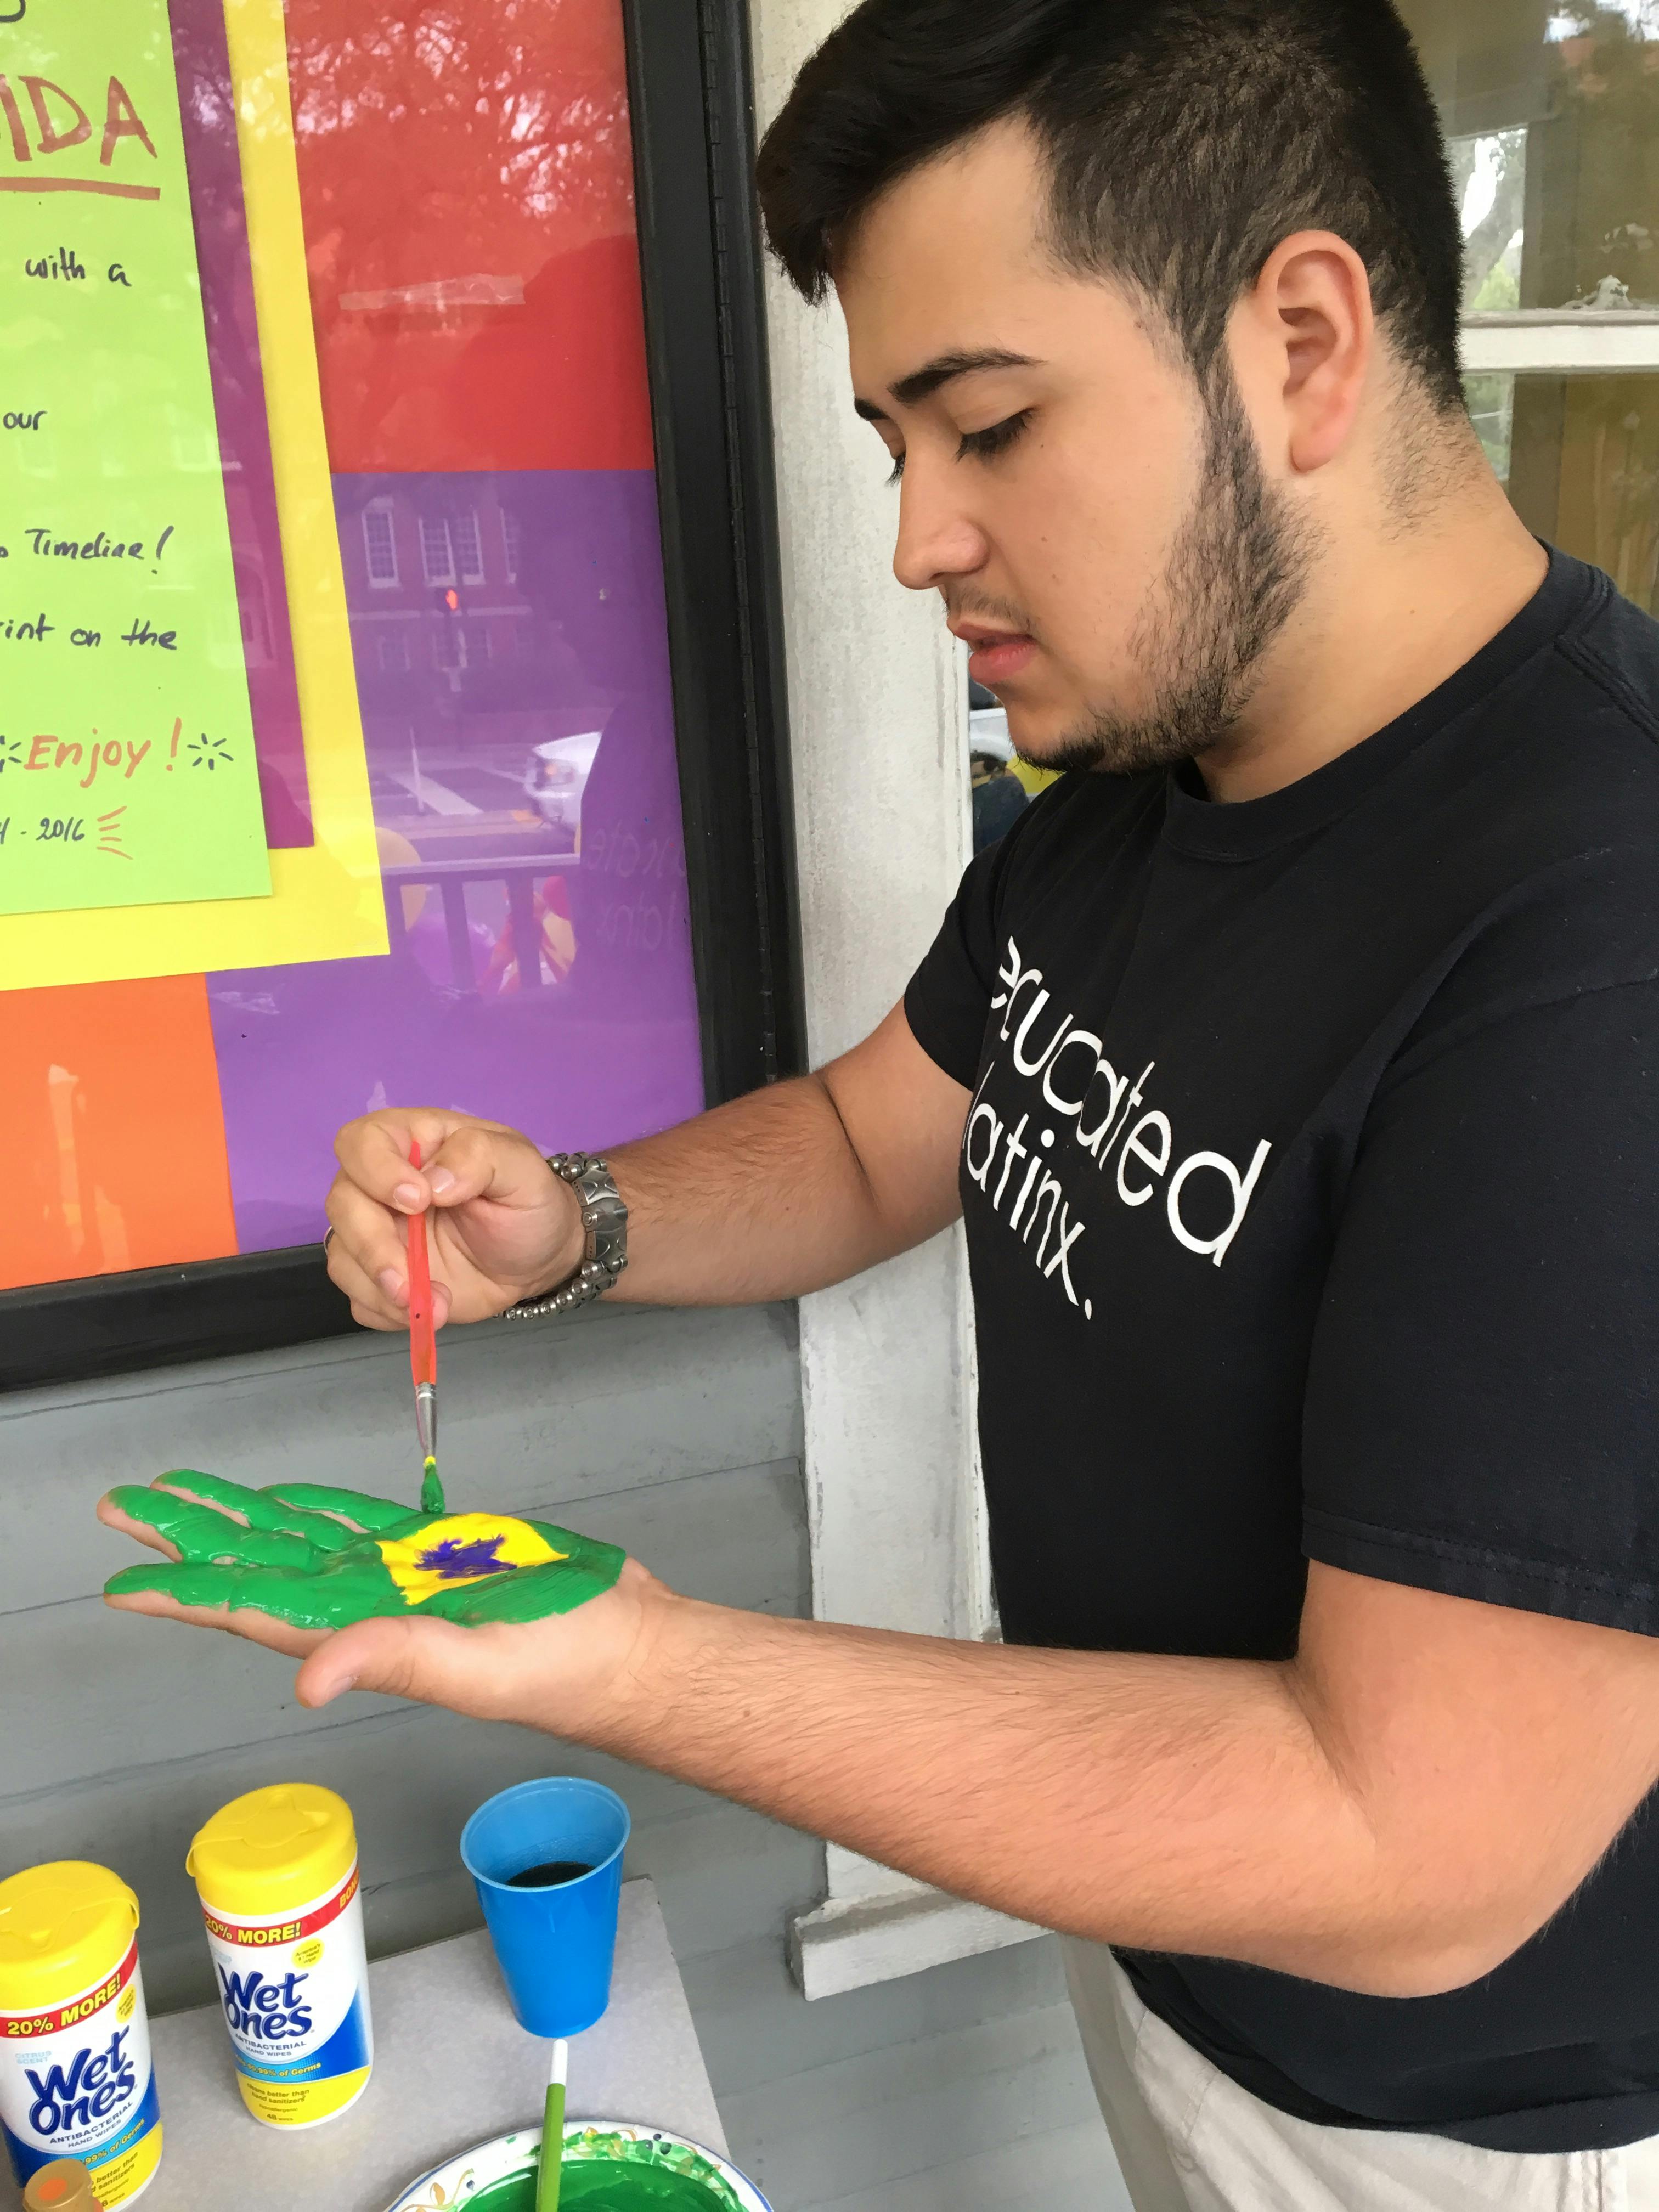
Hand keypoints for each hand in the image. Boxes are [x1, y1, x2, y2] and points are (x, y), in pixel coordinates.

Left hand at [99, 1471, 665, 1728]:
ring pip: (298, 1537)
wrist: (632, 1646)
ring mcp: (401, 1577)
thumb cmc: (570, 1668)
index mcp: (366, 1635)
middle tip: (123, 1511)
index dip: (188, 1596)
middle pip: (260, 1565)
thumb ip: (397, 1658)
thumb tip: (309, 1677)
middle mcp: (370, 1606)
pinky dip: (313, 1505)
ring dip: (236, 1518)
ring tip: (178, 1495)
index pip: (256, 1610)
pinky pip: (358, 1524)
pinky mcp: (438, 1552)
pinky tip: (282, 1496)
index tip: (126, 1583)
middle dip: (190, 1540)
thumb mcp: (482, 1667)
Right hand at [325, 1109, 583, 1328]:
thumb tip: (434, 1182)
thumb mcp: (522, 1168)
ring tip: (437, 1305)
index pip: (361, 1142)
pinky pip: (359, 1298)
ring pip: (342, 1257)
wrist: (540, 1256)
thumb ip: (480, 1157)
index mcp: (411, 1143)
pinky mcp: (381, 1278)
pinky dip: (387, 1313)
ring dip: (380, 1289)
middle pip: (342, 1203)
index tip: (417, 1202)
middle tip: (409, 1278)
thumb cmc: (527, 1201)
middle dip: (372, 1245)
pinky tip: (429, 1312)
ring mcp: (377, 1233)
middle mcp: (381, 1185)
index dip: (376, 1171)